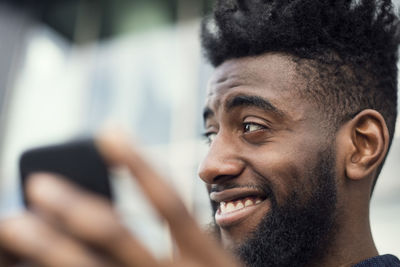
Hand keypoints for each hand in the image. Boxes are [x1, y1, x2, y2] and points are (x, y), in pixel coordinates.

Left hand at [0, 133, 239, 266]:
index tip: (108, 131)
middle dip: (74, 207)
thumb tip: (148, 201)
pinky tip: (28, 265)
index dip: (138, 163)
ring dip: (50, 246)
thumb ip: (191, 240)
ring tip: (14, 223)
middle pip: (118, 235)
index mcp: (206, 259)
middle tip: (37, 185)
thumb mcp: (217, 266)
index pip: (168, 201)